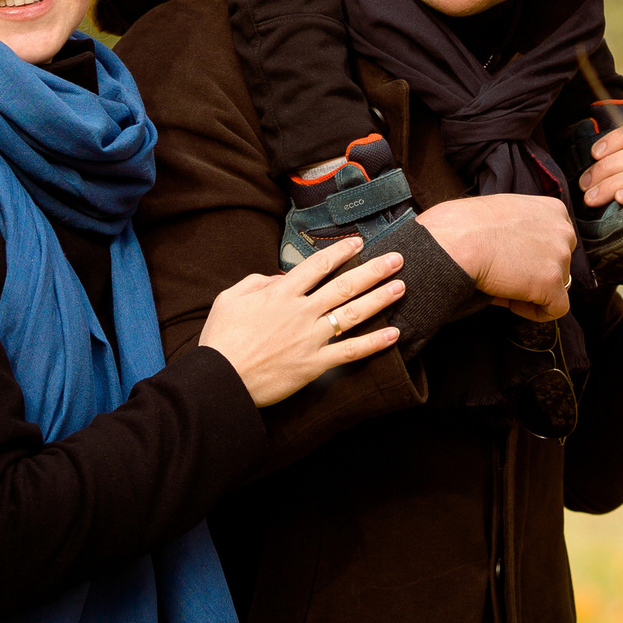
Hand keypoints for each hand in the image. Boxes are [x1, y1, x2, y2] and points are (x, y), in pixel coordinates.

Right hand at [197, 237, 404, 405]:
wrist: (221, 380)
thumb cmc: (221, 339)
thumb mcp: (229, 299)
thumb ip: (256, 282)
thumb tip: (279, 276)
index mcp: (280, 294)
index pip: (318, 266)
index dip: (341, 252)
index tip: (359, 242)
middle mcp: (301, 312)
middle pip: (344, 286)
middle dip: (373, 270)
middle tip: (397, 259)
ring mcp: (310, 339)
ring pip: (353, 314)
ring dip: (380, 299)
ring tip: (401, 287)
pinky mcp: (314, 365)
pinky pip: (350, 351)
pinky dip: (374, 343)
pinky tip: (394, 334)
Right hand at [420, 194, 575, 321]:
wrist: (458, 240)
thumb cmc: (467, 224)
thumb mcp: (505, 212)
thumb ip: (523, 227)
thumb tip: (521, 257)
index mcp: (553, 209)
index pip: (557, 240)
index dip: (535, 255)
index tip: (514, 260)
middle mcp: (563, 230)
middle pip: (560, 263)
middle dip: (537, 272)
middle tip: (507, 275)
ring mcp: (561, 256)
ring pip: (558, 285)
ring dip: (533, 290)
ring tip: (504, 285)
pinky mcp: (553, 282)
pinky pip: (556, 309)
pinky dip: (534, 311)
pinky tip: (510, 301)